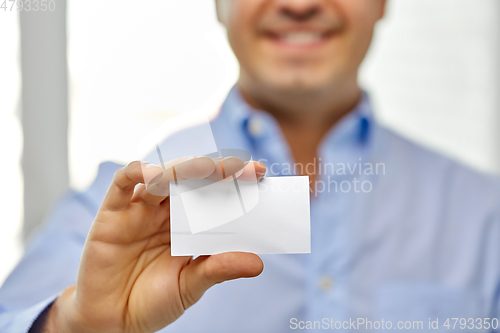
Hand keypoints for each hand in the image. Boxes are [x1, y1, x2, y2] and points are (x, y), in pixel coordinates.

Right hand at [44, 156, 265, 332]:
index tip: (260, 173)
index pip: (214, 196)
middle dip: (216, 170)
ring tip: (206, 170)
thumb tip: (258, 263)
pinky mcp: (113, 213)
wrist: (112, 321)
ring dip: (184, 169)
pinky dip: (136, 172)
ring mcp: (140, 210)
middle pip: (191, 180)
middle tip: (239, 168)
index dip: (235, 182)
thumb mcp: (190, 286)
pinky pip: (122, 184)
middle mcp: (166, 212)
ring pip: (163, 176)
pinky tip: (152, 174)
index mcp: (188, 226)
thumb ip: (218, 270)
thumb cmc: (152, 301)